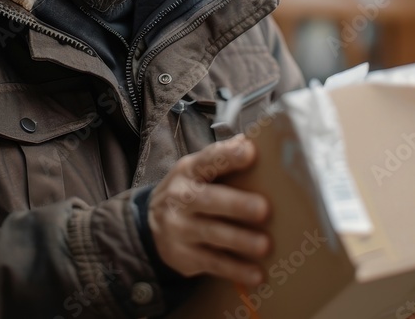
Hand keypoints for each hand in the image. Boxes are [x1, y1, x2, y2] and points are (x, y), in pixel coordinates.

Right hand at [148, 135, 270, 286]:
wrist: (149, 225)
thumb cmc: (188, 192)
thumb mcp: (197, 171)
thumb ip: (221, 159)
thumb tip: (250, 140)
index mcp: (188, 171)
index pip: (208, 160)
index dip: (228, 156)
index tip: (250, 152)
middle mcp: (180, 198)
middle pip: (208, 200)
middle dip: (236, 204)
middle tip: (263, 209)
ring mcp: (179, 229)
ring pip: (211, 234)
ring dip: (240, 240)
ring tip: (264, 245)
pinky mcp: (184, 256)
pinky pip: (212, 263)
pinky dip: (235, 270)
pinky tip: (257, 274)